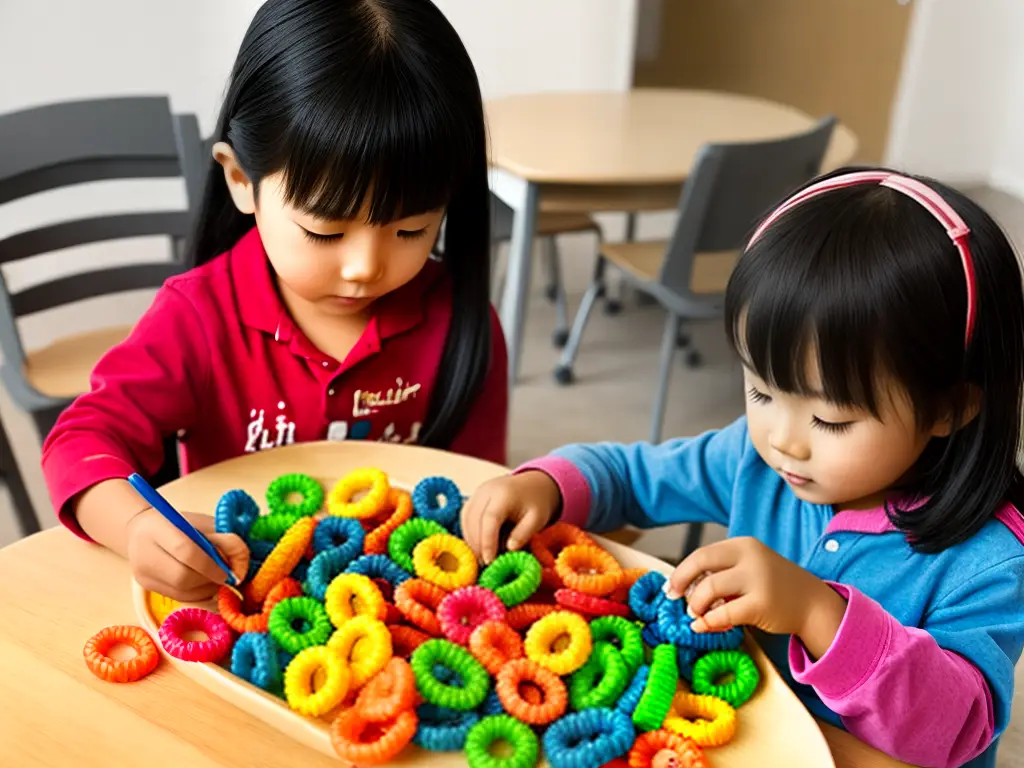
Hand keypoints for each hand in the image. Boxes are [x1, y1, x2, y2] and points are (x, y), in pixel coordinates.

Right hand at [125, 507, 249, 601]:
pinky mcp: (148, 588)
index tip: (230, 571)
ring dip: (207, 588)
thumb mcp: (206, 524)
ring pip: (181, 592)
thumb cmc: (181, 524)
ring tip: (216, 575)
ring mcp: (143, 574)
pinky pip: (179, 598)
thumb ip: (225, 540)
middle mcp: (144, 554)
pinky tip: (205, 582)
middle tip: (225, 574)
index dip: (212, 565)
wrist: (143, 530)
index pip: (186, 551)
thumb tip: (240, 570)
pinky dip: (199, 593)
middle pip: (182, 577)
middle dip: (210, 578)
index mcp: (158, 529)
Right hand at [460, 471, 560, 563]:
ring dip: (471, 541)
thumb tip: (509, 549)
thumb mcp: (537, 519)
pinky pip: (465, 518)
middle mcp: (486, 491)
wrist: (532, 485)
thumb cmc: (536, 504)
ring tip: (483, 559)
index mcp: (504, 494)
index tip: (489, 561)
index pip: (490, 519)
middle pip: (474, 520)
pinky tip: (478, 547)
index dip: (487, 541)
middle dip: (477, 545)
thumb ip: (524, 533)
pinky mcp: (472, 499)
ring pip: (466, 520)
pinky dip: (469, 534)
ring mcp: (477, 494)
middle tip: (485, 565)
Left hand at [667, 537, 847, 657]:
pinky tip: (704, 626)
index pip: (702, 553)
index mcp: (743, 545)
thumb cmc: (773, 587)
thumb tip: (682, 589)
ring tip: (697, 615)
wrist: (812, 603)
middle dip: (681, 582)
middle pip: (700, 562)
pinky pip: (723, 613)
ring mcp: (757, 579)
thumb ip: (721, 574)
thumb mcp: (749, 570)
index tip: (672, 587)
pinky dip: (708, 622)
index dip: (682, 571)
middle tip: (676, 599)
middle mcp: (750, 557)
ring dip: (695, 604)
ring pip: (709, 588)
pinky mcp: (761, 604)